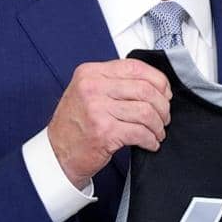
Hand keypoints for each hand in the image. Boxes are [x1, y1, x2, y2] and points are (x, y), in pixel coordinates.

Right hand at [47, 60, 172, 189]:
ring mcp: (97, 109)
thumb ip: (115, 82)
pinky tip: (150, 143)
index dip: (158, 80)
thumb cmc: (75, 124)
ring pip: (146, 112)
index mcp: (91, 73)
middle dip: (162, 106)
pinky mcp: (104, 132)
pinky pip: (140, 132)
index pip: (135, 67)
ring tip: (157, 132)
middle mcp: (92, 87)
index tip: (165, 93)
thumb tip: (154, 84)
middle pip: (145, 90)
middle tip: (164, 117)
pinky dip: (151, 140)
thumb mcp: (88, 92)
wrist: (57, 154)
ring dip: (158, 125)